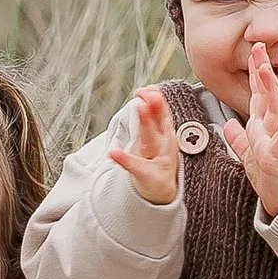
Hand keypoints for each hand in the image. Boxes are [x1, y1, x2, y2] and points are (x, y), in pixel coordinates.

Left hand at [108, 86, 184, 206]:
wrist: (161, 189)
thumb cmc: (157, 158)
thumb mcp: (160, 135)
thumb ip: (157, 112)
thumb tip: (153, 89)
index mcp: (164, 135)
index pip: (162, 115)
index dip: (158, 102)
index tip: (151, 89)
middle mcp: (161, 145)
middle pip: (157, 126)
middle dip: (152, 113)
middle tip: (146, 99)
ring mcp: (155, 159)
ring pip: (150, 142)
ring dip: (145, 127)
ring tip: (139, 111)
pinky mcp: (145, 174)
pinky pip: (135, 166)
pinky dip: (125, 160)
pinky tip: (113, 153)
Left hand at [221, 40, 277, 216]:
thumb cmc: (269, 176)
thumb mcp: (248, 154)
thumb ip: (239, 138)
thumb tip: (227, 125)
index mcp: (262, 125)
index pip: (258, 93)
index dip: (255, 72)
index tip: (255, 50)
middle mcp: (270, 127)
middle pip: (267, 93)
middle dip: (263, 70)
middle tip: (259, 47)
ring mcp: (277, 139)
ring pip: (274, 109)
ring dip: (271, 88)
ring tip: (267, 69)